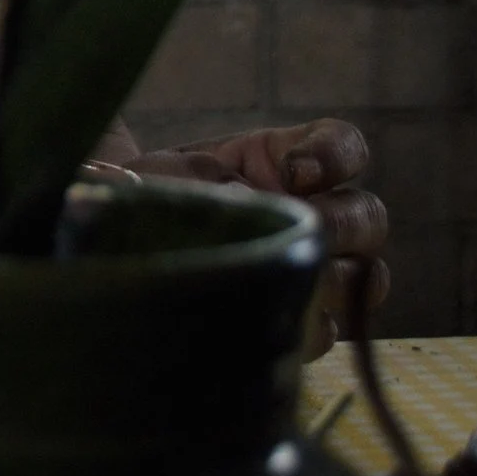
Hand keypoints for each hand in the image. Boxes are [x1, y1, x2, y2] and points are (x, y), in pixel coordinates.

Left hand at [128, 118, 388, 356]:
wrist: (107, 240)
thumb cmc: (142, 196)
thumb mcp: (168, 175)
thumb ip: (207, 182)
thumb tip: (244, 202)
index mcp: (284, 160)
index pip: (344, 145)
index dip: (335, 155)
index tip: (296, 172)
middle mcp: (311, 210)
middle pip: (369, 216)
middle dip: (341, 224)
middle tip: (298, 231)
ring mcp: (311, 265)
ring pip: (367, 276)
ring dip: (339, 279)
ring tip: (291, 278)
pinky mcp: (297, 317)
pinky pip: (333, 330)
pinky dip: (315, 326)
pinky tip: (278, 318)